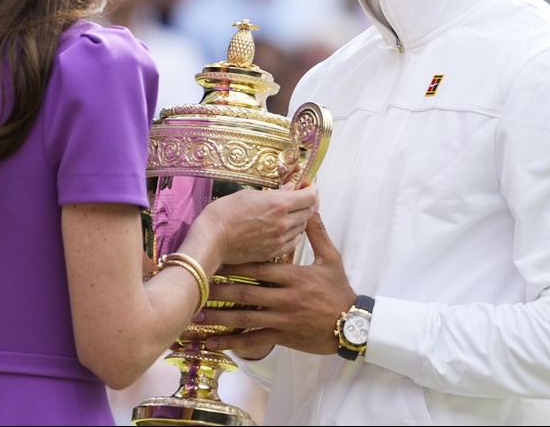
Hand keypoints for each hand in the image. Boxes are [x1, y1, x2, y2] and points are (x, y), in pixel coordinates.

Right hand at [188, 185, 317, 265]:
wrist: (211, 240)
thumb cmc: (224, 214)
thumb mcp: (248, 195)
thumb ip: (274, 192)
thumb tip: (290, 188)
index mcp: (279, 204)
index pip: (310, 196)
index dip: (312, 188)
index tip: (306, 184)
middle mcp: (284, 223)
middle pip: (309, 211)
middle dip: (306, 202)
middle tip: (298, 196)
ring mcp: (280, 240)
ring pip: (303, 227)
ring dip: (299, 218)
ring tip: (287, 212)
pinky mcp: (273, 252)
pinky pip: (293, 242)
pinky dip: (293, 234)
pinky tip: (283, 229)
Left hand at [196, 213, 354, 357]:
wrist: (352, 325)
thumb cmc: (339, 290)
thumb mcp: (331, 258)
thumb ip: (317, 232)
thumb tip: (311, 206)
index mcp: (294, 276)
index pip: (259, 269)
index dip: (235, 265)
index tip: (215, 260)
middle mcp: (284, 298)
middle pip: (246, 293)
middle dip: (220, 290)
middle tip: (197, 286)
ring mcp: (282, 319)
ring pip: (245, 317)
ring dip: (219, 316)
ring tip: (197, 313)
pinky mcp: (282, 336)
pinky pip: (253, 340)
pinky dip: (232, 342)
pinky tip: (213, 342)